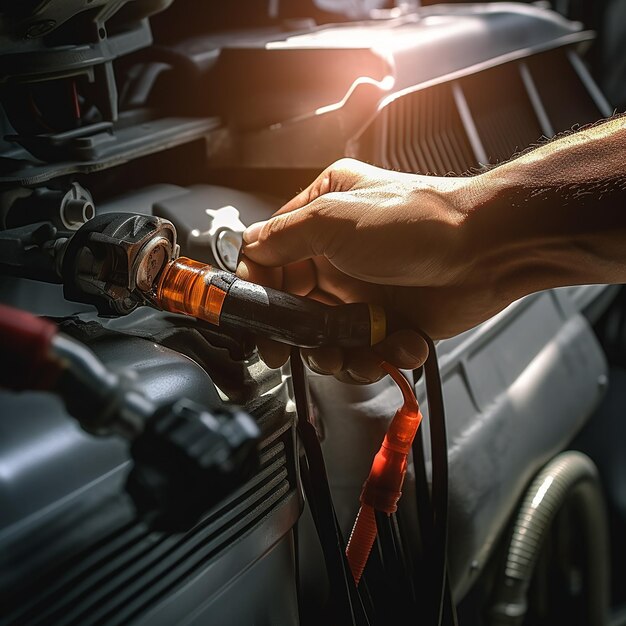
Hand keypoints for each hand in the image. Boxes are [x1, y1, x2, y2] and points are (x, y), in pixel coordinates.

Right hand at [237, 158, 512, 382]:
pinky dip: (379, 356)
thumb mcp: (337, 218)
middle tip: (297, 353)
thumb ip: (285, 236)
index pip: (270, 258)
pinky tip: (399, 344)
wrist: (487, 249)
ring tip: (357, 356)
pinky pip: (365, 350)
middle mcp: (336, 256)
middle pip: (295, 307)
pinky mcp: (387, 319)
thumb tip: (250, 247)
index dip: (259, 292)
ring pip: (328, 337)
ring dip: (339, 355)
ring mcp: (362, 291)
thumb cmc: (419, 219)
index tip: (256, 321)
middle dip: (298, 336)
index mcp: (320, 219)